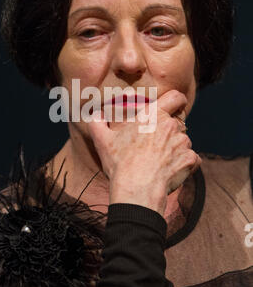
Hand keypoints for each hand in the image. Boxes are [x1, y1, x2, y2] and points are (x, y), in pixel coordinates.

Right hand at [88, 89, 201, 215]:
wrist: (137, 189)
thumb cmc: (120, 163)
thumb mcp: (102, 140)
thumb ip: (96, 123)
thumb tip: (95, 115)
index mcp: (152, 115)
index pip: (176, 97)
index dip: (177, 101)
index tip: (175, 106)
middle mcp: (171, 125)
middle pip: (177, 124)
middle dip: (169, 133)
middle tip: (155, 147)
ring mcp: (183, 142)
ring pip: (184, 142)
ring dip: (176, 149)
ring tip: (160, 162)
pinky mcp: (190, 159)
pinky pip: (192, 159)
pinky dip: (184, 164)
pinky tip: (171, 171)